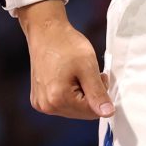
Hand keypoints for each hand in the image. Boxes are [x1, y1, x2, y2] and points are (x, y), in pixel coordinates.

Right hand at [16, 0, 113, 119]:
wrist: (46, 32)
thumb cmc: (66, 45)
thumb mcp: (88, 67)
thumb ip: (98, 93)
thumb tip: (108, 113)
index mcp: (58, 99)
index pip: (92, 112)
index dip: (101, 94)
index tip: (99, 75)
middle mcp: (47, 106)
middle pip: (81, 113)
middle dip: (90, 96)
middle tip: (89, 74)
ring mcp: (40, 103)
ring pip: (73, 109)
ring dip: (80, 95)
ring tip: (77, 74)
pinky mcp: (38, 99)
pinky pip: (61, 104)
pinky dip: (69, 93)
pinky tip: (67, 77)